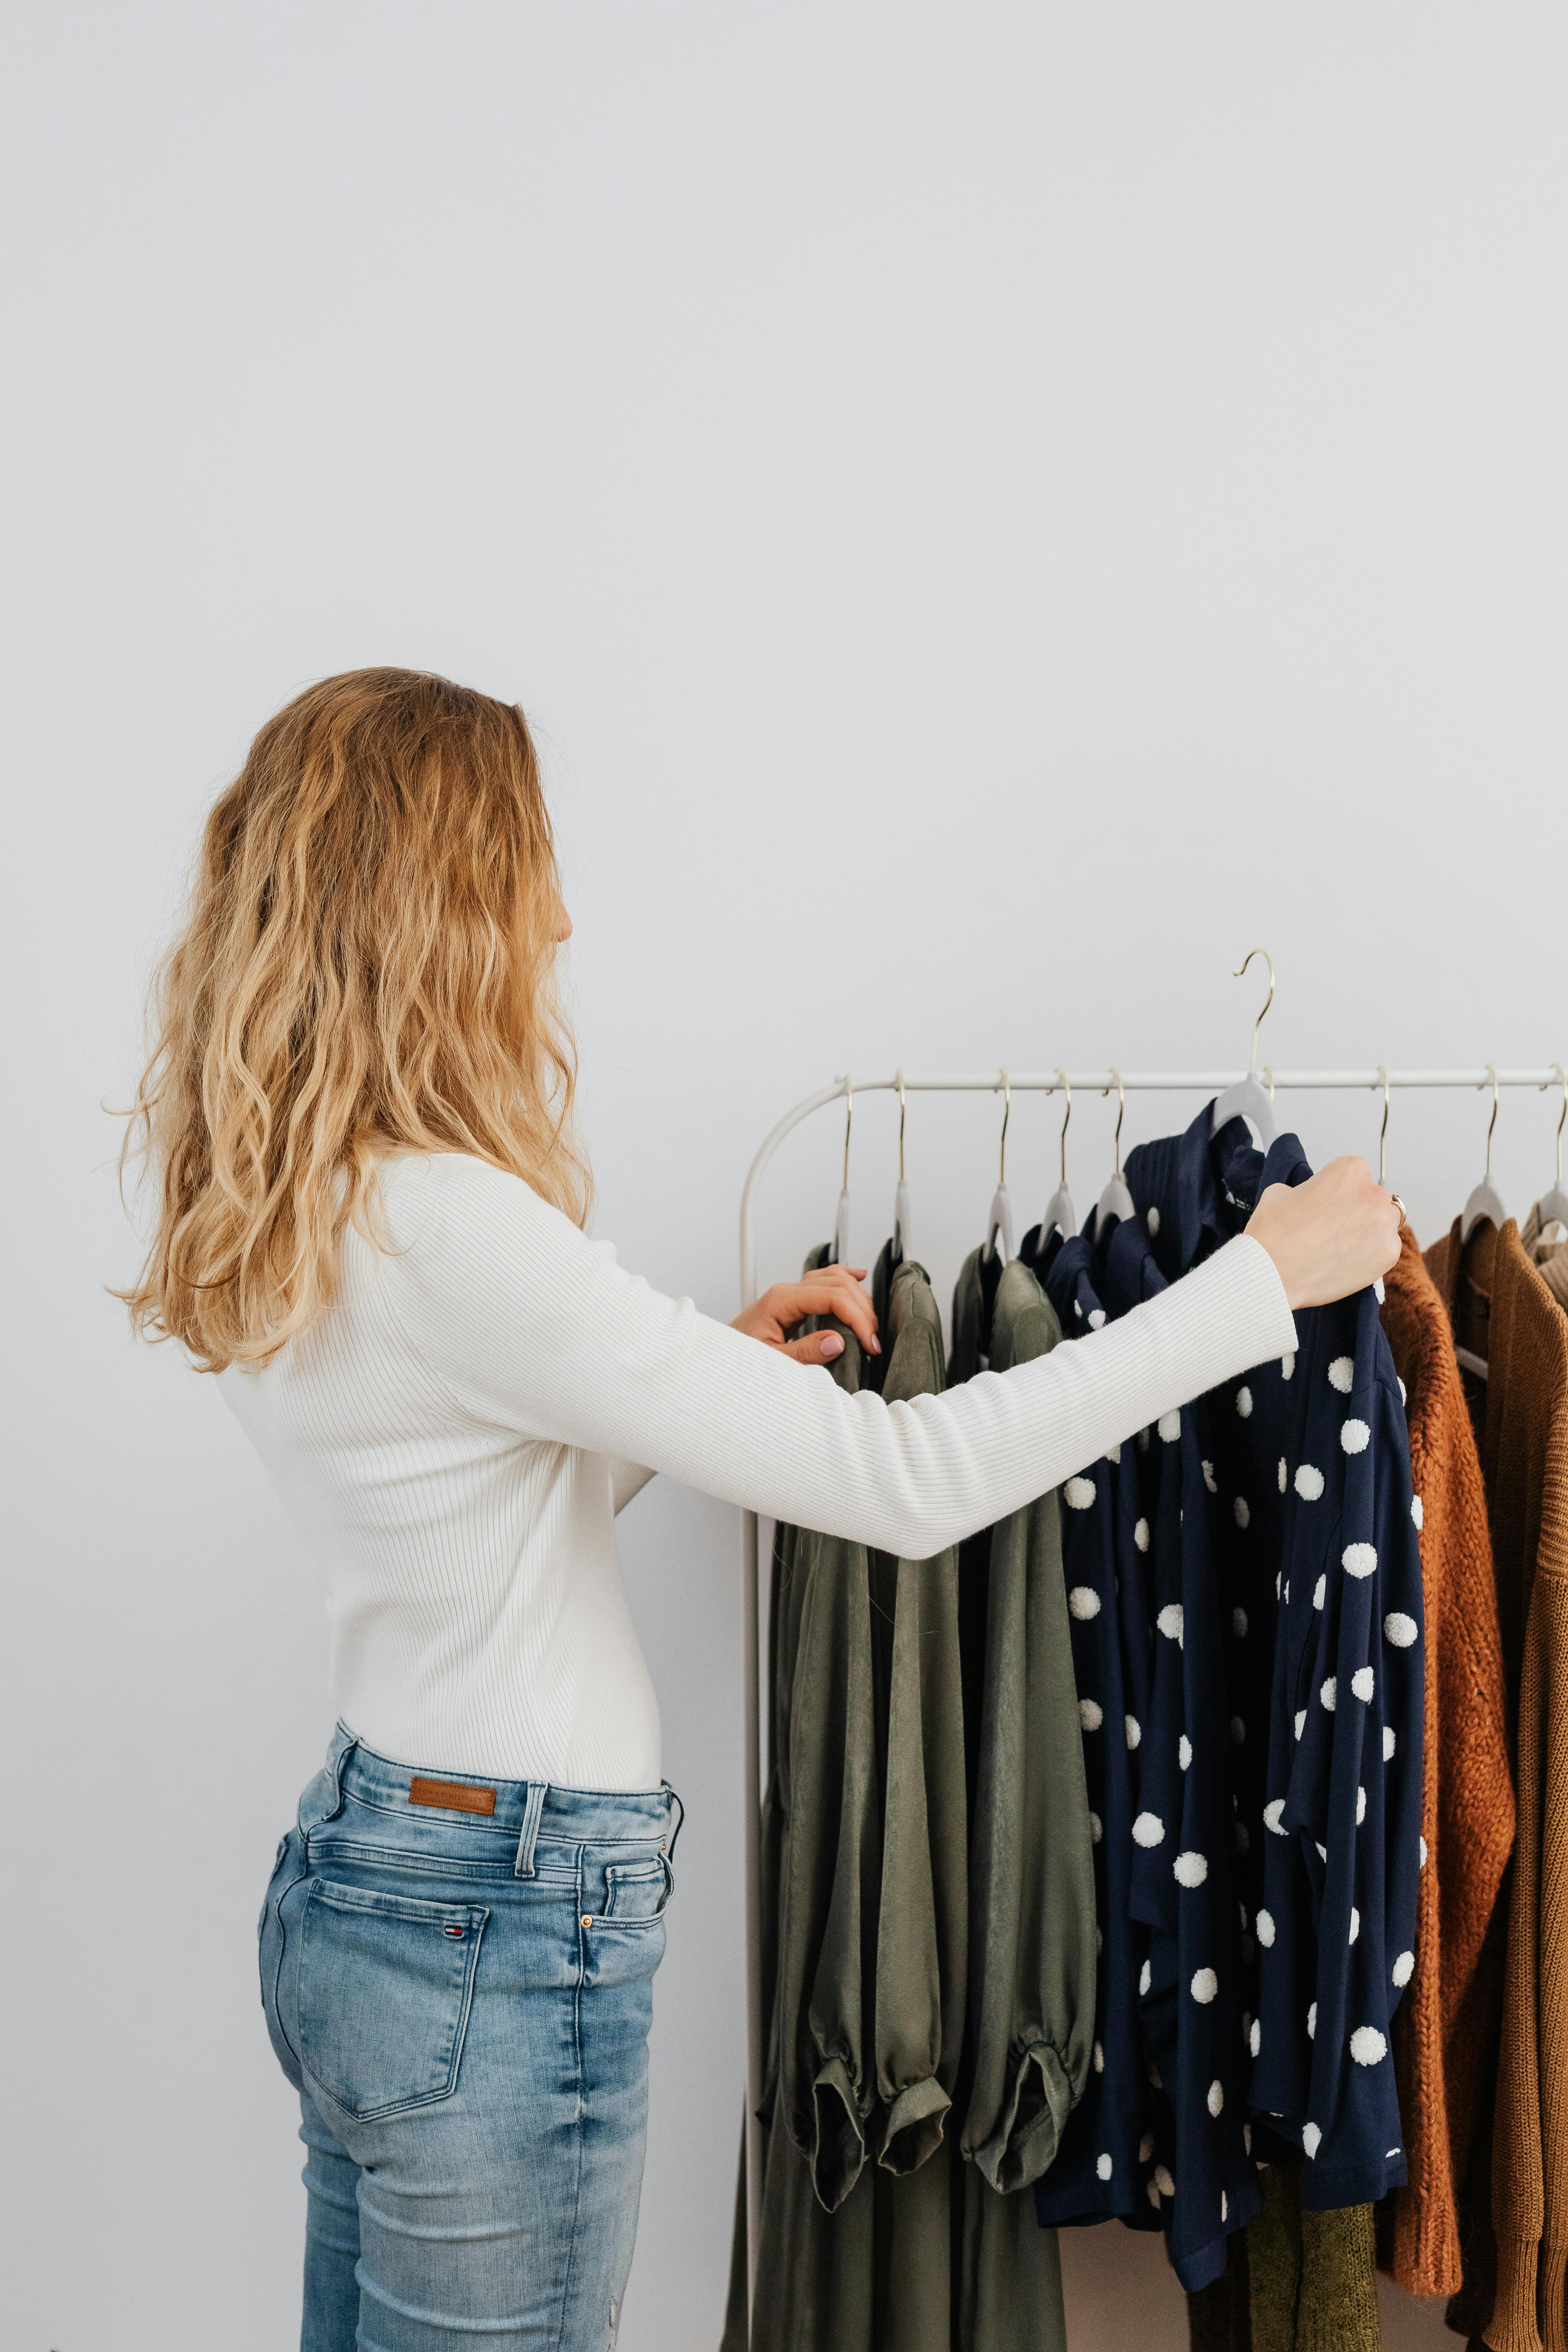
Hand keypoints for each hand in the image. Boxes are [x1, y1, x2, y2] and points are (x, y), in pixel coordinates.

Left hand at [731, 1266, 880, 1365]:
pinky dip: (844, 1279)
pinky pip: (824, 1280)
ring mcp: (791, 1292)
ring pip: (835, 1278)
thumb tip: (838, 1342)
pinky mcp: (794, 1300)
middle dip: (862, 1311)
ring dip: (858, 1298)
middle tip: (873, 1342)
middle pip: (839, 1284)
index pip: (833, 1296)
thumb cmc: (738, 1359)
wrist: (718, 1358)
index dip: (858, 1318)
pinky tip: (858, 1278)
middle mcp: (788, 1290)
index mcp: (782, 1300)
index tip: (871, 1344)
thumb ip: (804, 1352)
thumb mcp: (771, 1361)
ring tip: (870, 1327)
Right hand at [1247, 1156, 1401, 1310]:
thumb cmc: (1274, 1235)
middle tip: (1333, 1226)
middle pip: (1373, 1197)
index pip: (1354, 1173)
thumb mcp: (1281, 1191)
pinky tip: (1347, 1261)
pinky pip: (1386, 1249)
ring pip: (1384, 1222)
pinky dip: (1371, 1255)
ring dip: (1369, 1230)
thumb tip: (1315, 1198)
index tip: (1328, 1201)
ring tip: (1341, 1245)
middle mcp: (1373, 1194)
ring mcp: (1384, 1225)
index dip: (1338, 1189)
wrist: (1272, 1274)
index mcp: (1350, 1170)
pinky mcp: (1388, 1254)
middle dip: (1357, 1209)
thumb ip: (1309, 1188)